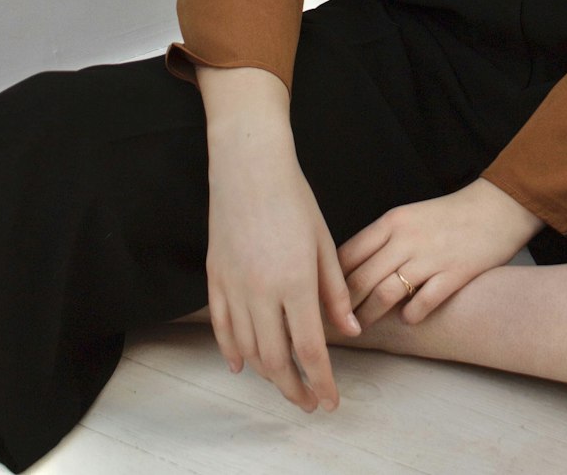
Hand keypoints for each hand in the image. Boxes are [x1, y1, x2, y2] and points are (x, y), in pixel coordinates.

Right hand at [198, 69, 360, 414]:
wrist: (250, 165)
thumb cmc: (293, 198)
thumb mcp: (324, 243)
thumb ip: (335, 292)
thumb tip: (351, 331)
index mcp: (295, 282)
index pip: (310, 349)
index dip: (321, 381)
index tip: (331, 400)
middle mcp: (262, 291)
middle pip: (276, 360)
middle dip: (295, 388)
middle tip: (310, 401)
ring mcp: (234, 286)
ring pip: (249, 349)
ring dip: (267, 373)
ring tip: (285, 381)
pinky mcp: (216, 277)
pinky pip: (222, 327)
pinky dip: (232, 350)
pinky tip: (243, 364)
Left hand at [337, 178, 542, 329]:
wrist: (497, 207)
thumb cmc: (449, 215)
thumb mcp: (410, 217)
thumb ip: (382, 240)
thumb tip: (350, 270)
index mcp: (392, 222)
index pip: (348, 254)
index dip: (331, 280)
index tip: (320, 297)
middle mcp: (406, 239)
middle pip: (361, 278)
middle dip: (343, 306)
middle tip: (333, 323)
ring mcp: (430, 258)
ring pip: (384, 294)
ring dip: (369, 315)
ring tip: (360, 327)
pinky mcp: (453, 275)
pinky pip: (421, 304)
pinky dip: (410, 315)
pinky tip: (408, 319)